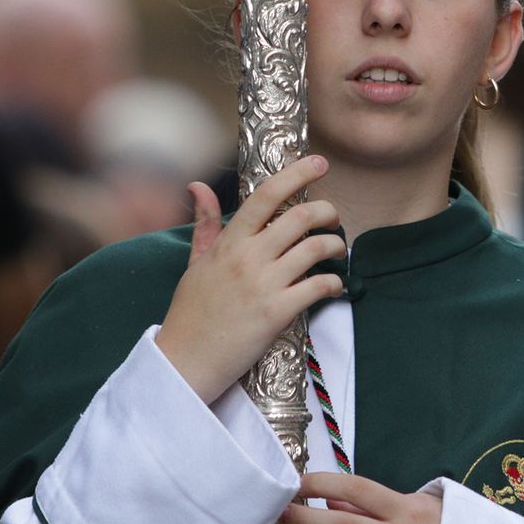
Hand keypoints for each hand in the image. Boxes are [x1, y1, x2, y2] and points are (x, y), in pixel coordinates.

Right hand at [154, 156, 344, 403]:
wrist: (185, 360)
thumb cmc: (190, 312)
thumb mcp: (195, 262)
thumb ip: (205, 223)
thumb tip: (198, 185)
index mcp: (229, 242)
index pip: (267, 195)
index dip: (297, 173)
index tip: (320, 163)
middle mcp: (248, 257)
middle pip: (301, 217)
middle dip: (328, 211)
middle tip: (334, 218)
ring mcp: (263, 284)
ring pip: (315, 248)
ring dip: (335, 246)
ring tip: (337, 251)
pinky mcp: (277, 312)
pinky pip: (318, 286)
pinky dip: (334, 283)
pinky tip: (334, 286)